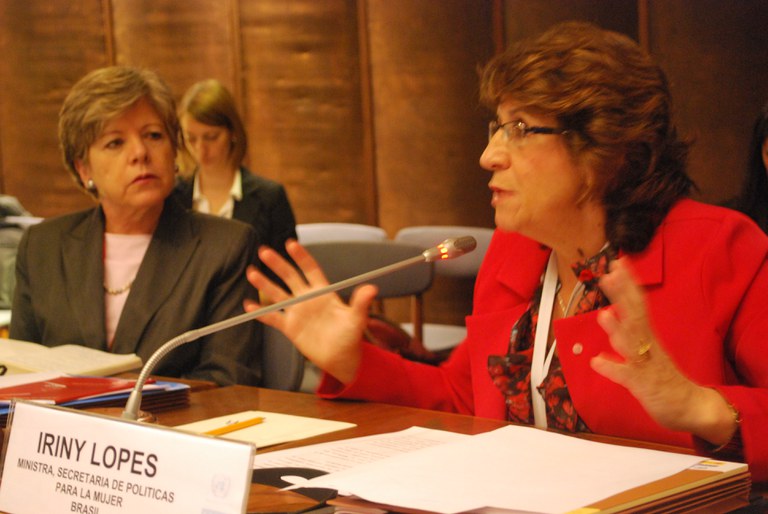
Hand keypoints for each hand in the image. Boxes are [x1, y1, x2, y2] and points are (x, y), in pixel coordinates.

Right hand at [244, 240, 377, 383]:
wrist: (341, 358)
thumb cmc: (351, 336)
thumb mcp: (357, 319)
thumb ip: (361, 303)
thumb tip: (371, 288)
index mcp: (323, 292)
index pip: (310, 269)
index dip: (301, 257)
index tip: (291, 243)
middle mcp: (307, 299)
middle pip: (290, 277)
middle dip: (277, 264)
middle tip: (264, 252)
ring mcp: (297, 312)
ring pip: (278, 294)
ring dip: (264, 284)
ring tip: (251, 272)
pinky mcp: (290, 327)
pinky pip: (273, 317)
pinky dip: (260, 312)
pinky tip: (248, 305)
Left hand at [592, 258, 736, 445]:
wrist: (692, 408)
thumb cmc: (664, 378)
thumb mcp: (644, 351)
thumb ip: (626, 334)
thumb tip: (607, 316)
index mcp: (648, 337)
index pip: (638, 305)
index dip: (627, 285)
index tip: (617, 264)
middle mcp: (649, 346)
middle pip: (635, 316)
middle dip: (623, 295)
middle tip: (611, 273)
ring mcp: (647, 365)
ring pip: (632, 344)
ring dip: (618, 329)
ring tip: (603, 314)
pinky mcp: (644, 386)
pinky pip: (628, 376)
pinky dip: (613, 369)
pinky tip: (597, 362)